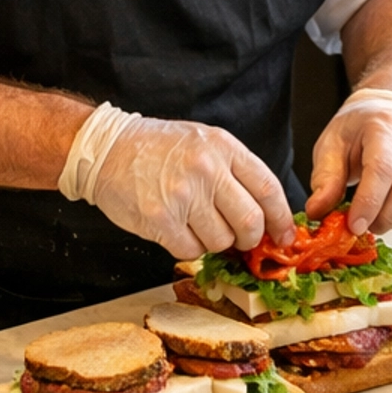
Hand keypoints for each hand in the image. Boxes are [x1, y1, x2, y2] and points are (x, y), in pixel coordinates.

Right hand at [59, 104, 294, 260]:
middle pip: (250, 222)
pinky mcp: (160, 219)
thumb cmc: (157, 147)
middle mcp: (207, 170)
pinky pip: (191, 250)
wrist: (107, 149)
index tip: (284, 236)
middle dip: (250, 239)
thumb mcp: (204, 142)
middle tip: (241, 239)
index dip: (281, 220)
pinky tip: (177, 230)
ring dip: (214, 243)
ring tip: (197, 225)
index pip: (268, 189)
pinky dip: (188, 247)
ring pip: (221, 241)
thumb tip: (265, 214)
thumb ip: (235, 172)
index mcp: (224, 148)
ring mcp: (183, 195)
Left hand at [308, 87, 391, 235]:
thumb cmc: (359, 130)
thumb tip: (316, 211)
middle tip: (361, 225)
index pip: (382, 168)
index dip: (368, 202)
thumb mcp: (332, 145)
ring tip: (376, 214)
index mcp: (385, 128)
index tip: (354, 225)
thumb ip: (325, 179)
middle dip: (384, 218)